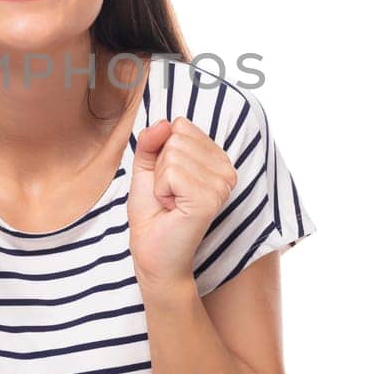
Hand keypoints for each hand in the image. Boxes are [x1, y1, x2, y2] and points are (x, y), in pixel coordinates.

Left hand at [127, 117, 237, 292]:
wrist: (151, 252)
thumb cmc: (152, 214)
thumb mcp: (147, 168)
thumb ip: (152, 142)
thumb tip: (163, 122)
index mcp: (217, 159)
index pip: (181, 126)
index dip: (163, 152)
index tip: (168, 180)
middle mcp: (226, 169)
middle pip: (176, 137)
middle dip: (160, 166)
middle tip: (168, 194)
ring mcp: (221, 184)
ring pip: (172, 154)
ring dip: (160, 181)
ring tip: (170, 202)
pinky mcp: (209, 198)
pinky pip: (171, 172)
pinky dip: (161, 190)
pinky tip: (172, 208)